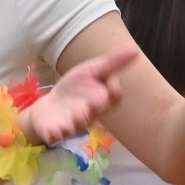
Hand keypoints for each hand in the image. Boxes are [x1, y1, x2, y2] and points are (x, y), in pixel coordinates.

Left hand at [23, 46, 137, 145]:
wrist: (49, 106)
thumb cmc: (75, 90)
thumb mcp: (92, 72)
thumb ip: (112, 63)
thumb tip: (136, 49)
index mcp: (100, 100)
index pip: (112, 99)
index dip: (114, 92)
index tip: (112, 81)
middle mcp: (89, 114)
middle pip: (96, 112)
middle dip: (97, 106)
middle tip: (98, 100)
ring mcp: (71, 124)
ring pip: (77, 124)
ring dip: (78, 120)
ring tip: (77, 115)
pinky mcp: (55, 131)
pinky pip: (56, 135)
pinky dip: (55, 134)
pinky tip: (53, 132)